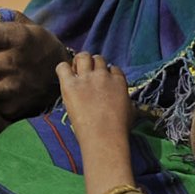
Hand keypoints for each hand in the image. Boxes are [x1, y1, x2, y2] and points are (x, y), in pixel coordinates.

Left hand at [59, 53, 137, 193]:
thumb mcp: (131, 111)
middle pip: (98, 59)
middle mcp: (103, 75)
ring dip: (80, 62)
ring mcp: (87, 78)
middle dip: (93, 65)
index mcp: (119, 81)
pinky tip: (65, 78)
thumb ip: (126, 100)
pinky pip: (62, 66)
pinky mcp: (70, 84)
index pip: (113, 68)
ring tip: (76, 73)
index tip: (103, 83)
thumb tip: (124, 101)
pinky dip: (63, 69)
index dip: (107, 74)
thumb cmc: (120, 129)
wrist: (104, 136)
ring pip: (83, 57)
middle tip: (87, 76)